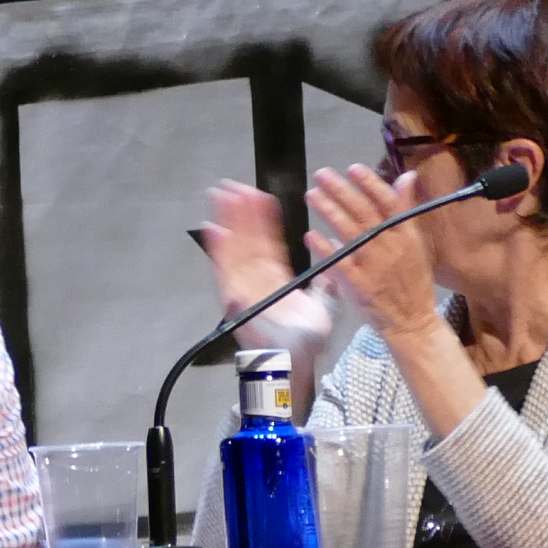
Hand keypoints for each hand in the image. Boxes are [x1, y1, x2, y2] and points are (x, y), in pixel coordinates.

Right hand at [195, 182, 333, 355]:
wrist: (294, 362)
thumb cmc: (308, 340)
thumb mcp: (326, 305)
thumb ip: (327, 284)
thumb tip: (334, 264)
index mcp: (278, 278)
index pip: (269, 241)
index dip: (263, 219)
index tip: (260, 196)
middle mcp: (258, 279)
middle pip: (247, 239)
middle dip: (240, 212)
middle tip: (232, 185)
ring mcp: (244, 286)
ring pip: (235, 247)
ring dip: (228, 221)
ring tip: (222, 196)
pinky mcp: (235, 296)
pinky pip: (226, 270)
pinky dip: (219, 251)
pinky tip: (214, 230)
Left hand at [299, 162, 445, 335]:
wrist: (412, 319)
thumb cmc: (413, 279)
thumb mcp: (416, 241)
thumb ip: (406, 209)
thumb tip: (407, 176)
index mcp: (405, 234)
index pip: (388, 202)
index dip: (370, 183)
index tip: (352, 168)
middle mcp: (390, 246)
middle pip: (363, 212)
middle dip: (341, 191)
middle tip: (321, 174)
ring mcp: (373, 265)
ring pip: (349, 232)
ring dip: (328, 211)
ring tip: (311, 195)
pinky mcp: (358, 284)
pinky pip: (339, 262)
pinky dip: (324, 247)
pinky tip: (310, 234)